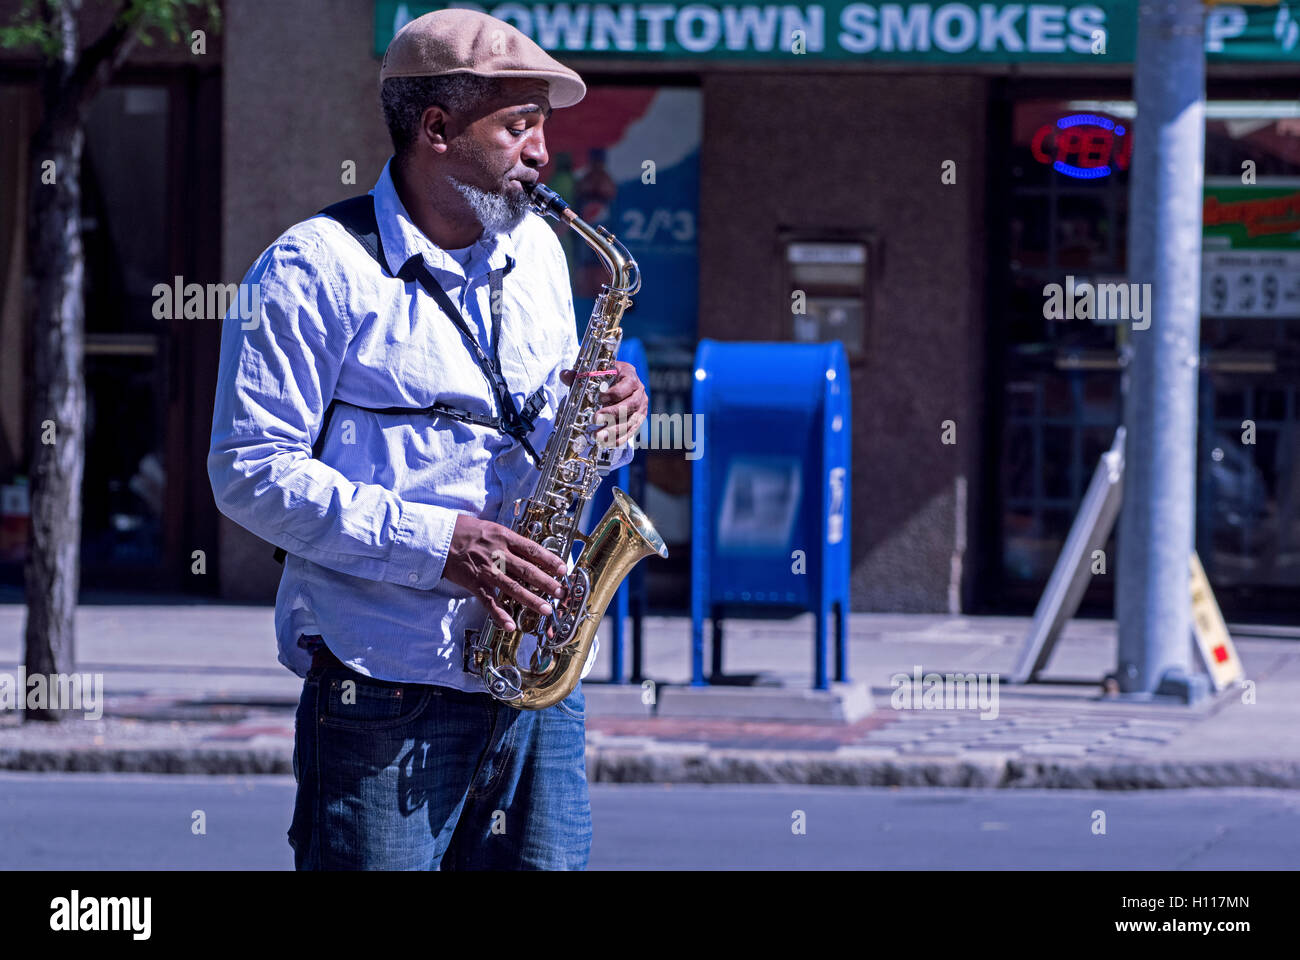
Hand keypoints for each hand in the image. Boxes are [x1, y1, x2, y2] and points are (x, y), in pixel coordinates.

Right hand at [442, 515, 567, 631]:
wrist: (440, 536)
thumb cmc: (467, 531)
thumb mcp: (493, 528)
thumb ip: (511, 541)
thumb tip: (532, 554)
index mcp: (504, 537)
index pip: (533, 550)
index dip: (550, 560)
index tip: (563, 569)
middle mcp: (498, 553)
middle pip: (527, 570)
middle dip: (547, 583)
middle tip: (560, 592)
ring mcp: (486, 570)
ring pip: (512, 587)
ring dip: (530, 600)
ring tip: (545, 609)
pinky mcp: (474, 583)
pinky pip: (489, 601)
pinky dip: (500, 614)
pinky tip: (510, 625)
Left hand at [560, 360, 646, 447]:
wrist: (620, 383)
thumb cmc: (608, 377)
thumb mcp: (596, 372)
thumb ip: (580, 375)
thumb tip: (564, 375)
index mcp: (630, 375)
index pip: (627, 384)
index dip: (614, 392)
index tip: (600, 398)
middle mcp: (639, 392)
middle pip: (630, 405)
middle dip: (612, 414)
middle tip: (596, 419)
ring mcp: (640, 407)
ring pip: (631, 421)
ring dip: (614, 430)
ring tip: (598, 436)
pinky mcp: (638, 420)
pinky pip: (631, 431)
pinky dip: (619, 439)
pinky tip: (607, 443)